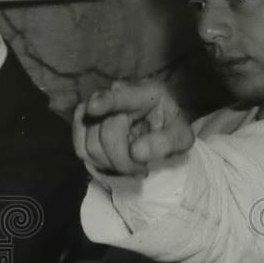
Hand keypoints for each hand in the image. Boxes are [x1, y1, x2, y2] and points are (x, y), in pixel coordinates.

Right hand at [73, 79, 194, 176]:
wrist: (160, 126)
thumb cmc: (171, 129)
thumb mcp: (182, 137)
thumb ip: (167, 142)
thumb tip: (136, 152)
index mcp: (146, 93)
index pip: (122, 97)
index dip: (106, 102)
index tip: (93, 108)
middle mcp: (116, 94)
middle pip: (107, 133)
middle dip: (123, 159)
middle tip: (141, 170)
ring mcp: (96, 107)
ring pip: (90, 144)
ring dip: (110, 163)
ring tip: (131, 165)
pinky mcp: (84, 122)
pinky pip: (81, 148)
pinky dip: (97, 162)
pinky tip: (114, 162)